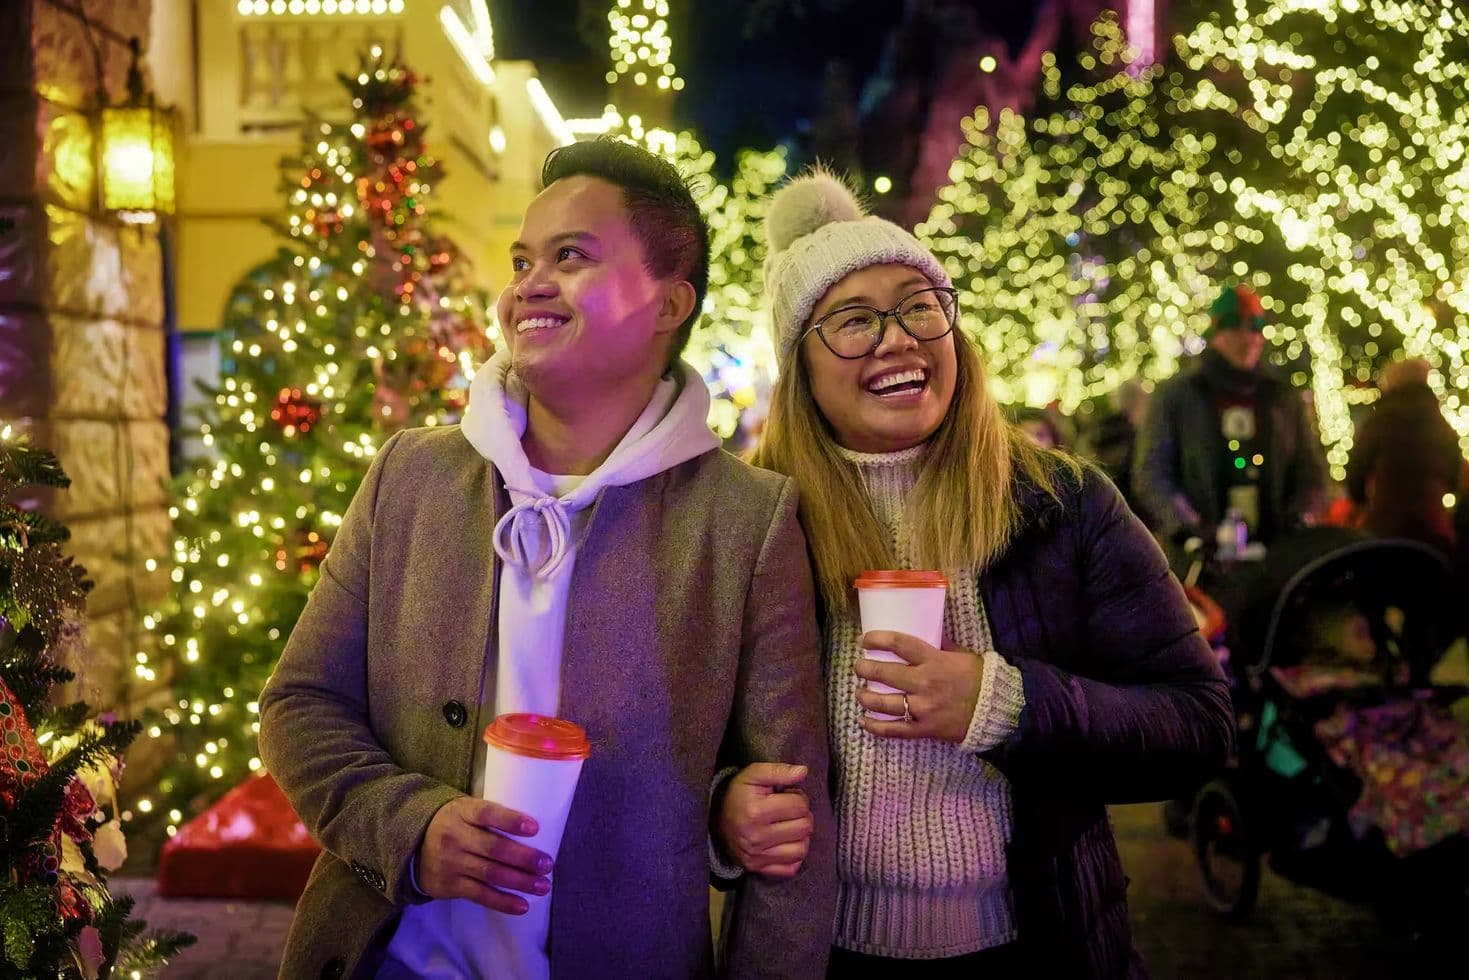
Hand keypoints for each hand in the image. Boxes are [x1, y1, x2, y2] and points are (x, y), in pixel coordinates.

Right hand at [416, 797, 552, 913]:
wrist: (411, 846)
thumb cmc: (452, 824)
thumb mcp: (464, 810)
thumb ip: (490, 816)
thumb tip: (533, 829)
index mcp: (463, 812)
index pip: (488, 814)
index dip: (511, 821)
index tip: (535, 828)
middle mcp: (456, 837)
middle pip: (494, 848)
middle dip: (524, 858)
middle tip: (547, 864)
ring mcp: (452, 863)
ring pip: (491, 874)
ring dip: (520, 882)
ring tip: (543, 886)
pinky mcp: (450, 886)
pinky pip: (480, 895)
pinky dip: (502, 902)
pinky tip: (523, 905)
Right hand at [715, 763, 812, 878]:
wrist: (714, 821)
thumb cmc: (738, 795)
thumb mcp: (753, 775)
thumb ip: (778, 770)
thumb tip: (803, 771)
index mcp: (756, 811)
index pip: (800, 805)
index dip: (798, 797)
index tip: (787, 796)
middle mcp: (757, 837)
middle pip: (804, 827)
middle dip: (802, 815)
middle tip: (789, 811)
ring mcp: (758, 857)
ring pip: (802, 849)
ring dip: (801, 836)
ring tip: (790, 826)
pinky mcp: (759, 869)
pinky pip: (792, 867)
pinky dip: (794, 855)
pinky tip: (786, 843)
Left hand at [854, 631, 983, 742]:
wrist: (997, 710)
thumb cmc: (979, 678)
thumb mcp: (960, 654)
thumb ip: (940, 645)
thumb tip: (924, 631)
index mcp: (934, 660)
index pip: (898, 644)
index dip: (877, 639)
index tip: (864, 639)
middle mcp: (924, 682)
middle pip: (884, 673)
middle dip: (864, 669)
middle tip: (859, 667)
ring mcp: (923, 708)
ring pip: (883, 703)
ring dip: (865, 697)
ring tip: (859, 693)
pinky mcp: (925, 729)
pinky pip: (894, 730)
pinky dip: (875, 726)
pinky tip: (864, 721)